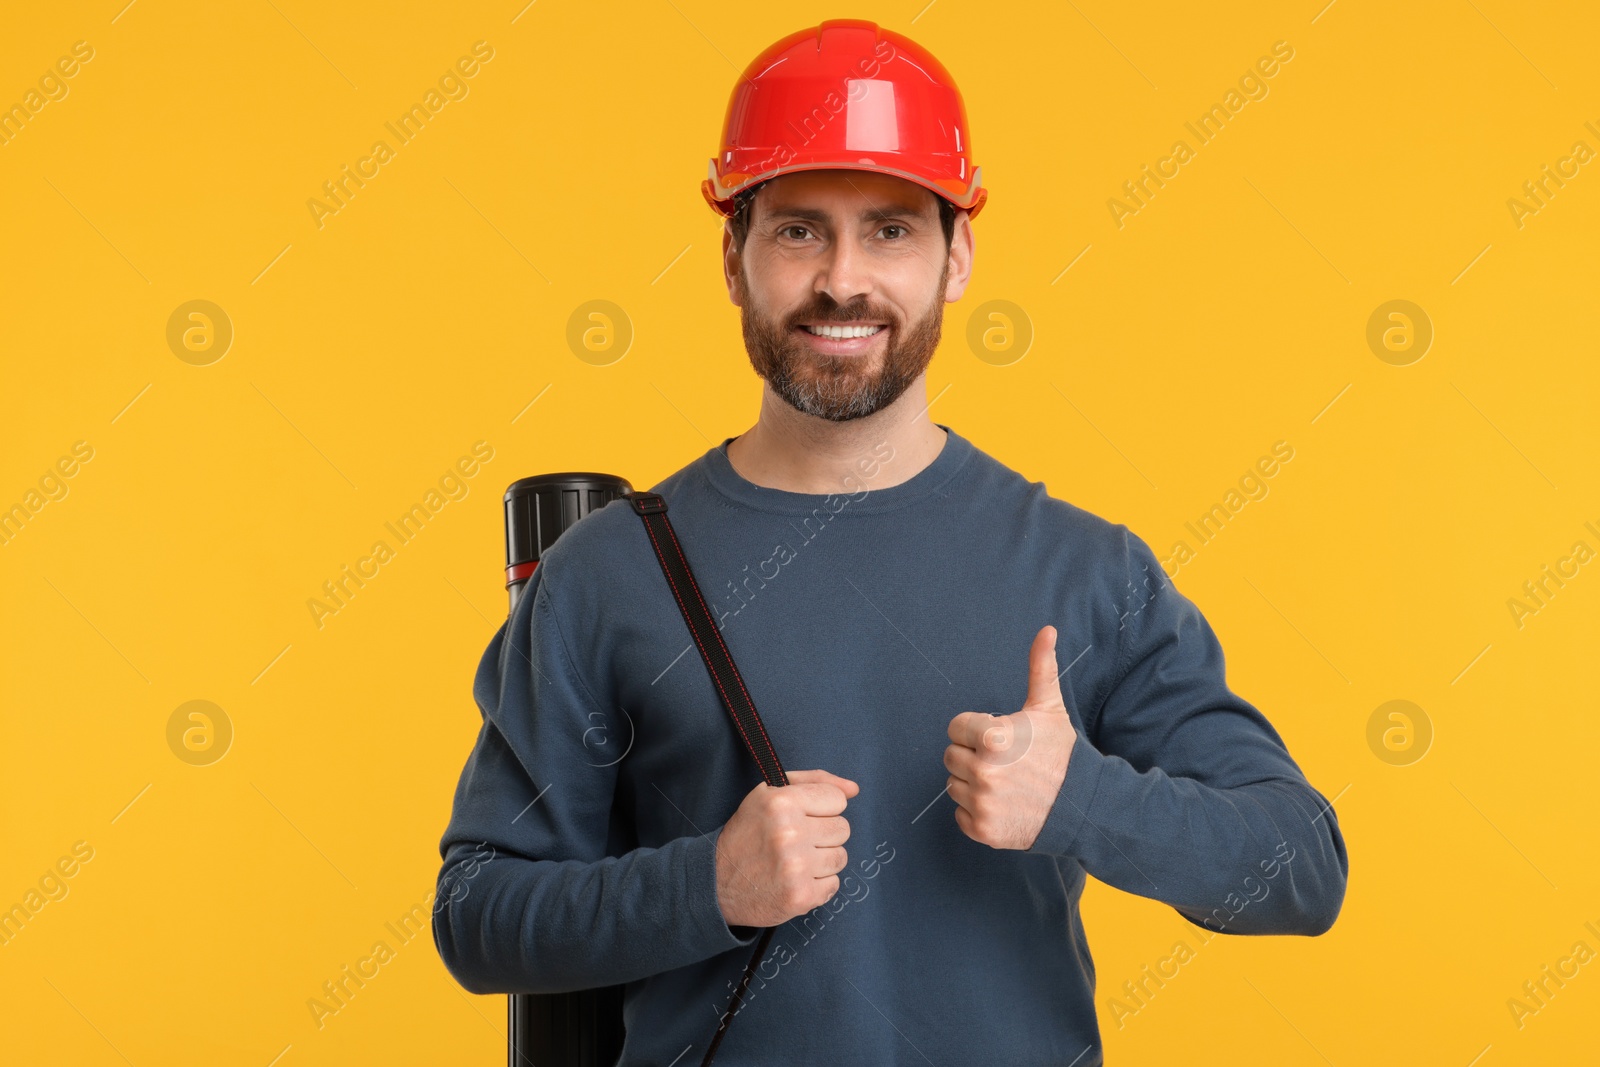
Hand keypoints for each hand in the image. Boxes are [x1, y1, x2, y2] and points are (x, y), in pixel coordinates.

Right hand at [714, 769, 857, 928]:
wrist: (716, 882)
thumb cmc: (746, 834)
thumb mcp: (769, 794)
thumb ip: (813, 782)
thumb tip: (853, 789)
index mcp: (781, 802)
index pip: (837, 799)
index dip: (822, 809)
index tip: (804, 817)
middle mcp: (789, 832)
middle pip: (842, 828)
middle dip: (823, 835)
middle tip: (796, 841)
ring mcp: (797, 867)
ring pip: (841, 857)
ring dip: (821, 861)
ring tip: (795, 861)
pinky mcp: (801, 896)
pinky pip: (834, 884)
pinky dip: (817, 885)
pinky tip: (795, 880)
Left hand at [944, 625, 1076, 849]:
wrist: (1084, 806)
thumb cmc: (1061, 753)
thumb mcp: (1049, 708)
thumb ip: (1040, 668)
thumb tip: (1046, 630)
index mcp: (993, 737)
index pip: (955, 728)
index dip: (976, 730)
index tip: (1000, 738)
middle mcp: (984, 771)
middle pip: (951, 756)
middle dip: (973, 755)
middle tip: (1004, 762)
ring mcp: (982, 803)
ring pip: (953, 785)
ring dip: (972, 783)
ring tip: (1005, 782)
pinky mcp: (982, 830)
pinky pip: (959, 814)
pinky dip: (976, 811)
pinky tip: (1003, 804)